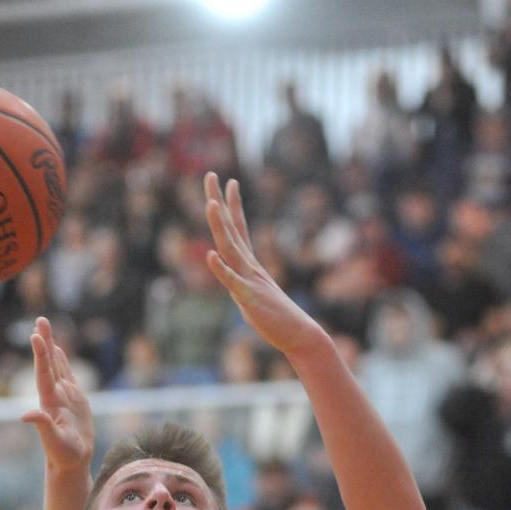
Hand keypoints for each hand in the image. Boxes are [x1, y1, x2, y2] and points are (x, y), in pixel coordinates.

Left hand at [22, 317, 93, 474]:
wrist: (72, 462)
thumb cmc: (63, 456)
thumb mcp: (54, 442)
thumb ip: (42, 427)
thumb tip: (26, 415)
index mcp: (49, 402)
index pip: (43, 374)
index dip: (40, 355)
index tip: (35, 336)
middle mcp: (54, 394)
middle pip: (48, 362)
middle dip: (44, 340)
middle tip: (39, 319)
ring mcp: (63, 395)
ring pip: (56, 364)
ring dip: (50, 344)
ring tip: (44, 325)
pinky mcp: (73, 399)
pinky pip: (66, 374)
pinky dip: (62, 359)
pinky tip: (58, 348)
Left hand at [204, 173, 321, 360]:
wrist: (300, 335)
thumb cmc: (279, 320)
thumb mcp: (255, 300)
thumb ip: (243, 289)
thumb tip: (236, 288)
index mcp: (251, 266)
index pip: (239, 229)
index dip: (233, 205)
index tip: (230, 181)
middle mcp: (250, 267)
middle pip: (231, 229)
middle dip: (218, 202)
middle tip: (210, 174)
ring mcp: (250, 281)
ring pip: (231, 249)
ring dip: (219, 227)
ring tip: (210, 204)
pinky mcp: (249, 299)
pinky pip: (232, 282)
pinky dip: (220, 269)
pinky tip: (209, 255)